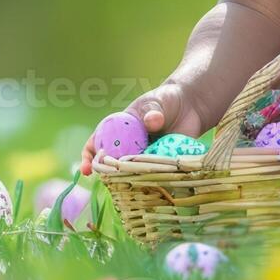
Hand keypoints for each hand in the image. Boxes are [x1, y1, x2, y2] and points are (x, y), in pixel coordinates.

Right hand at [80, 81, 212, 174]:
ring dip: (134, 178)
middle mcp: (128, 146)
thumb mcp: (157, 102)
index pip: (97, 144)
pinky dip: (155, 178)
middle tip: (113, 179)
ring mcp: (144, 156)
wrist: (192, 106)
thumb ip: (153, 111)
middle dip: (110, 174)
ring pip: (134, 172)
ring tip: (140, 179)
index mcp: (118, 129)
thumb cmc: (166, 100)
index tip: (87, 169)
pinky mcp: (162, 164)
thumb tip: (151, 121)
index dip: (89, 157)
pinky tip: (159, 179)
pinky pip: (155, 174)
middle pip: (113, 164)